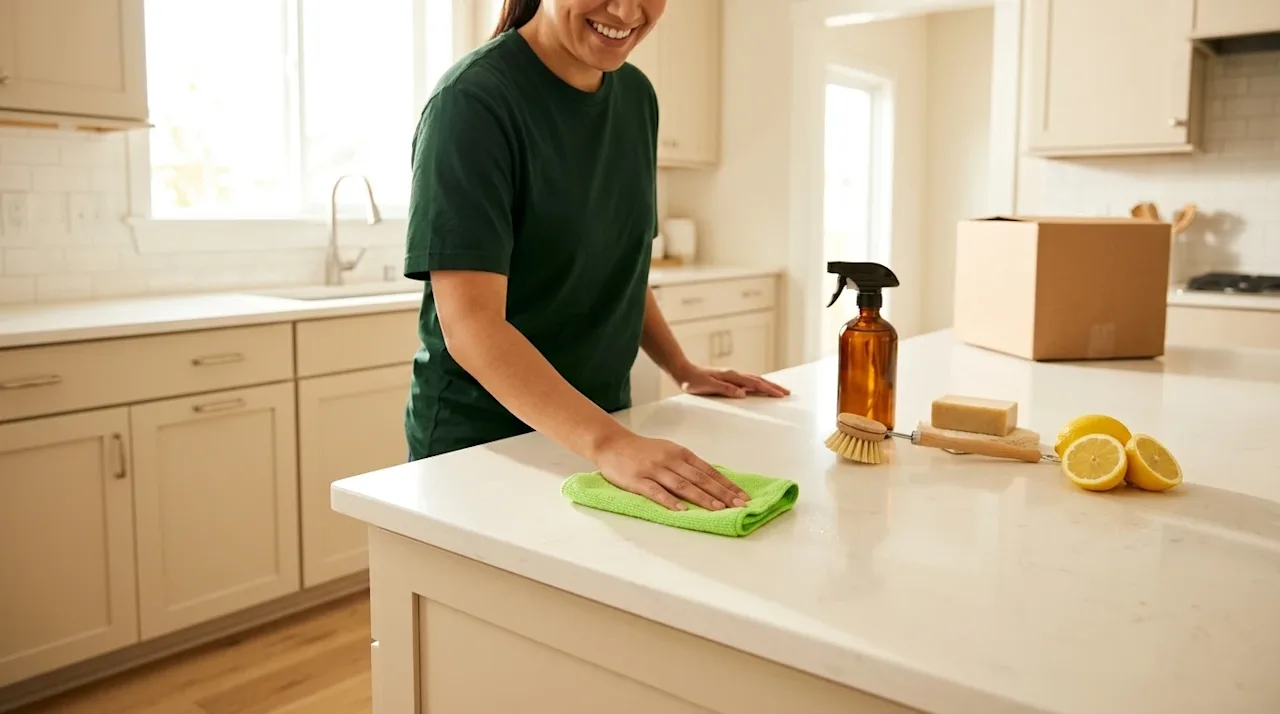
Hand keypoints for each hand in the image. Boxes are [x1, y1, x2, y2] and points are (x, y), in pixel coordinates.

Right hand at [594, 432, 748, 510]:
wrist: (612, 443)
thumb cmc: (642, 450)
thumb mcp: (668, 451)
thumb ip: (687, 465)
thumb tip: (711, 481)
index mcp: (680, 453)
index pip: (709, 470)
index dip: (726, 484)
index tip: (742, 496)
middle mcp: (670, 459)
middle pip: (700, 478)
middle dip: (722, 493)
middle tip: (738, 506)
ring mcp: (654, 469)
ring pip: (682, 485)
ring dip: (702, 498)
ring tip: (718, 509)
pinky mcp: (638, 480)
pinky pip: (656, 491)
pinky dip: (670, 501)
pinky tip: (682, 510)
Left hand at [673, 364, 789, 398]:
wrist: (682, 371)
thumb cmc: (692, 381)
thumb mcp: (708, 387)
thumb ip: (726, 389)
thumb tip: (743, 393)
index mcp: (731, 376)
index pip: (755, 384)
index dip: (769, 389)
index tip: (781, 395)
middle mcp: (733, 374)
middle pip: (758, 380)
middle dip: (773, 387)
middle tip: (787, 393)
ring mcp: (731, 376)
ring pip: (754, 380)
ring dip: (767, 385)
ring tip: (778, 390)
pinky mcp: (727, 378)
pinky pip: (747, 381)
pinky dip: (757, 384)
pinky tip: (759, 388)